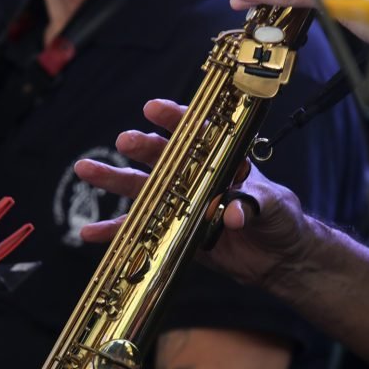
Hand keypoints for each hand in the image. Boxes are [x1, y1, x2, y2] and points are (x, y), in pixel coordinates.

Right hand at [74, 99, 314, 287]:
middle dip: (142, 148)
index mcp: (222, 161)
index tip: (152, 109)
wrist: (280, 258)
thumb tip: (232, 214)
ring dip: (114, 180)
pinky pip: (140, 232)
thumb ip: (254, 206)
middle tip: (125, 140)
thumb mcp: (275, 207)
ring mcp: (182, 206)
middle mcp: (196, 178)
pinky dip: (115, 233)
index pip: (197, 134)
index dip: (175, 120)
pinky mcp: (174, 235)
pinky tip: (90, 232)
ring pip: (143, 190)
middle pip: (163, 159)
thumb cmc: (282, 221)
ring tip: (86, 169)